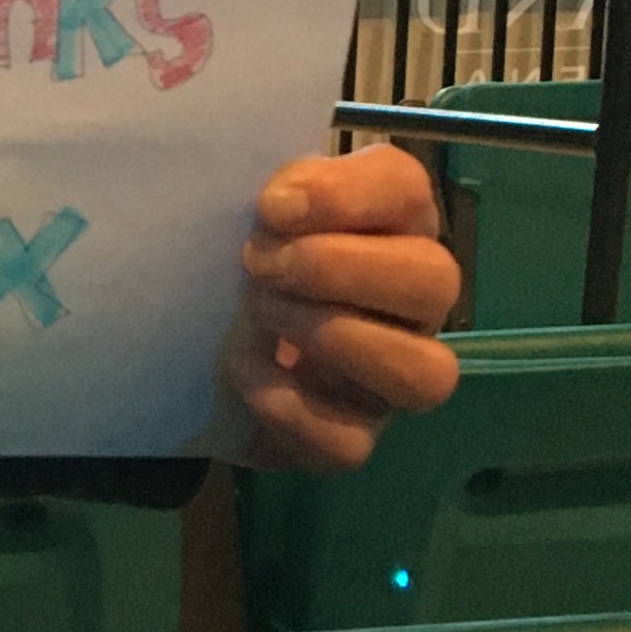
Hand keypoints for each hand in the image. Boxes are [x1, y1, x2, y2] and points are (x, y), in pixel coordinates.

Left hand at [223, 144, 461, 473]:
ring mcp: (389, 378)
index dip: (345, 195)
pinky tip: (246, 370)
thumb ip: (270, 189)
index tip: (272, 205)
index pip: (408, 190)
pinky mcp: (352, 437)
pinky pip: (351, 442)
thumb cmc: (238, 258)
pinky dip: (291, 407)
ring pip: (426, 374)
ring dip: (337, 338)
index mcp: (388, 224)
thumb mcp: (244, 205)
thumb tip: (282, 200)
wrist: (194, 346)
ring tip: (263, 315)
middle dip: (340, 268)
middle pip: (436, 281)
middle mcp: (409, 302)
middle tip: (261, 264)